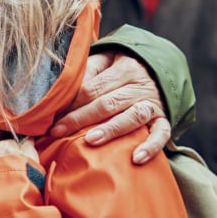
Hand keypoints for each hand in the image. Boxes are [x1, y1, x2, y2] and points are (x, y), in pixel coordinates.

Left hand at [49, 52, 169, 163]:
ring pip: (132, 117)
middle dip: (80, 118)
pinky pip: (162, 133)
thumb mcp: (108, 60)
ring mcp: (153, 103)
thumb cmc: (125, 68)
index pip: (93, 87)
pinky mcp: (164, 119)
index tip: (52, 118)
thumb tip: (64, 89)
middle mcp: (139, 85)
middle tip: (58, 132)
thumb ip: (89, 71)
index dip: (71, 103)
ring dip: (111, 129)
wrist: (163, 67)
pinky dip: (151, 146)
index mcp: (123, 68)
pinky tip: (136, 158)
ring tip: (91, 140)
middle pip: (107, 103)